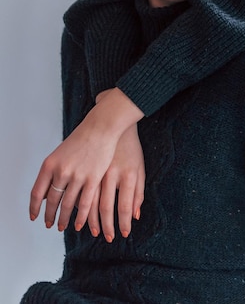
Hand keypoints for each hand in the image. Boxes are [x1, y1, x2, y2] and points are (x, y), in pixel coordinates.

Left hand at [29, 88, 143, 232]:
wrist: (101, 126)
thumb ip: (53, 172)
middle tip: (50, 224)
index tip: (34, 216)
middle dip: (50, 216)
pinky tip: (78, 224)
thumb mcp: (61, 152)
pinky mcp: (93, 178)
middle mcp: (61, 171)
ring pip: (67, 205)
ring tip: (62, 226)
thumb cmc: (82, 138)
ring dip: (64, 219)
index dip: (35, 207)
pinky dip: (81, 216)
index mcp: (50, 164)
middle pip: (52, 201)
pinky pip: (85, 203)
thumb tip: (46, 193)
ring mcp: (77, 175)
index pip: (37, 192)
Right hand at [87, 124, 144, 241]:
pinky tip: (76, 215)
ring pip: (88, 201)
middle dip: (106, 226)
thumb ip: (138, 193)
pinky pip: (78, 191)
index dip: (123, 222)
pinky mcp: (84, 168)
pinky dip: (76, 205)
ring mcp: (96, 170)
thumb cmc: (129, 148)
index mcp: (129, 174)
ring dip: (87, 219)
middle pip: (106, 206)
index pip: (125, 205)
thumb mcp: (139, 168)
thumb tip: (135, 216)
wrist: (111, 124)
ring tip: (88, 231)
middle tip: (107, 238)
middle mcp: (112, 174)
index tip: (122, 235)